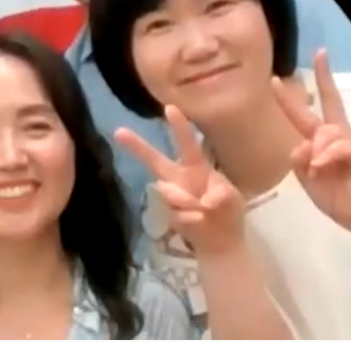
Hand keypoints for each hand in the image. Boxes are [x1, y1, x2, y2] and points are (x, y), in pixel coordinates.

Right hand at [115, 106, 245, 254]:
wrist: (222, 242)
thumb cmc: (228, 211)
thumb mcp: (231, 198)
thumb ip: (220, 194)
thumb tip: (202, 201)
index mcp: (196, 167)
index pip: (187, 143)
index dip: (179, 126)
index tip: (169, 108)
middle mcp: (178, 178)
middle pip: (154, 160)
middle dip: (136, 146)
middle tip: (118, 131)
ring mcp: (171, 196)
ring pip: (169, 190)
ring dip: (188, 200)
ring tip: (204, 211)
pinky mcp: (167, 214)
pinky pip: (175, 212)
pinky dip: (192, 218)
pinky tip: (199, 222)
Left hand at [273, 50, 350, 234]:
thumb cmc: (336, 197)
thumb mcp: (307, 178)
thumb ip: (300, 160)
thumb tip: (302, 144)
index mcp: (326, 140)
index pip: (314, 111)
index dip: (298, 95)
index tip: (281, 76)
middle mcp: (341, 134)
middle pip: (330, 102)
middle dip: (325, 77)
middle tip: (320, 53)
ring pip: (326, 132)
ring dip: (316, 151)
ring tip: (317, 169)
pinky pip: (338, 146)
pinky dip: (326, 158)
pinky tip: (322, 168)